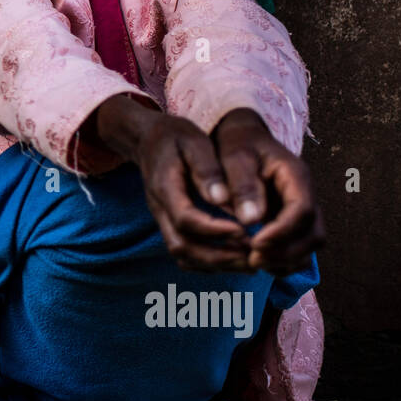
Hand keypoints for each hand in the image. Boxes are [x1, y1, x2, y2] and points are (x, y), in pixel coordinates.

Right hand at [87, 95, 252, 271]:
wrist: (146, 139)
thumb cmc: (173, 136)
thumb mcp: (192, 140)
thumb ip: (206, 170)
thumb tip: (222, 199)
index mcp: (164, 187)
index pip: (186, 220)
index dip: (215, 230)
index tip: (245, 231)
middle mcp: (159, 209)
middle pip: (183, 247)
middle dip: (219, 257)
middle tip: (253, 255)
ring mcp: (162, 219)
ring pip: (183, 255)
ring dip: (217, 264)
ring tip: (250, 260)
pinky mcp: (169, 224)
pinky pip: (185, 253)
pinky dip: (209, 261)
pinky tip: (235, 255)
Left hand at [209, 108, 325, 274]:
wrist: (242, 138)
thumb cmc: (237, 145)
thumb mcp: (235, 157)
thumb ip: (243, 185)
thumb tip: (251, 220)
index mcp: (295, 175)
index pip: (302, 210)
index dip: (282, 232)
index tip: (255, 242)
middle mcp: (305, 194)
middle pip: (314, 234)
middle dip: (285, 252)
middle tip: (252, 258)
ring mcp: (302, 210)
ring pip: (310, 246)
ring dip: (286, 261)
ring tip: (254, 262)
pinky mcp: (292, 222)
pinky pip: (300, 249)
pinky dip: (284, 262)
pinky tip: (259, 262)